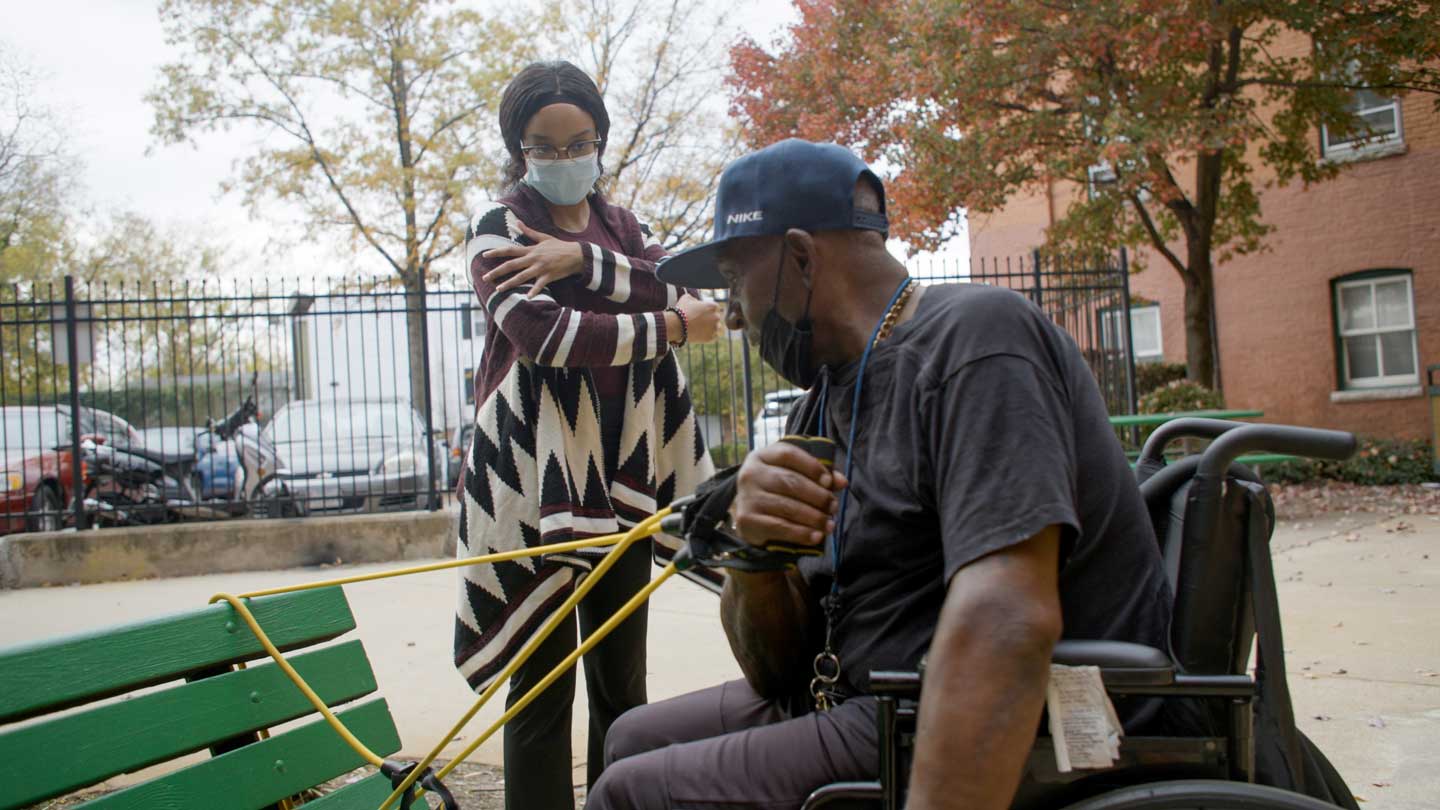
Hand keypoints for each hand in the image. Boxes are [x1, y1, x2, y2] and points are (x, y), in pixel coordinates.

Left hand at [482, 221, 583, 297]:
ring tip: (498, 289)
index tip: (484, 254)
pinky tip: (527, 298)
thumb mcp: (543, 237)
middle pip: (511, 265)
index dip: (496, 252)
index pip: (509, 250)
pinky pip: (539, 285)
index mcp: (530, 250)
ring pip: (522, 276)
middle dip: (497, 272)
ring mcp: (540, 268)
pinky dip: (534, 291)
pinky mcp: (549, 276)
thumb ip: (529, 231)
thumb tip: (517, 222)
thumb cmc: (559, 246)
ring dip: (509, 283)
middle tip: (485, 278)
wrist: (576, 254)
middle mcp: (533, 259)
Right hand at [677, 294, 723, 343]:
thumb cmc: (681, 310)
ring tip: (703, 328)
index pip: (715, 307)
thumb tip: (696, 302)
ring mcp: (714, 328)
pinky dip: (710, 336)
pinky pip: (714, 337)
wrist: (676, 325)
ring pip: (717, 328)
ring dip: (712, 327)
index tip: (704, 312)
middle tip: (702, 321)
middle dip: (711, 318)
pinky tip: (703, 334)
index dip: (709, 309)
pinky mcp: (710, 338)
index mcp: (713, 306)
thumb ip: (695, 299)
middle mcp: (716, 317)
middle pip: (717, 317)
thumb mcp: (687, 298)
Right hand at [731, 441, 847, 548]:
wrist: (748, 515)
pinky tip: (816, 536)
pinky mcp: (747, 520)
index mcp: (762, 456)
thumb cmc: (775, 491)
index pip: (788, 454)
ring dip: (813, 517)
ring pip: (787, 506)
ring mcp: (747, 497)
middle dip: (817, 495)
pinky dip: (801, 533)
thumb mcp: (792, 476)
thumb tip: (842, 482)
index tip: (829, 482)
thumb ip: (817, 476)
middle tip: (833, 506)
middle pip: (789, 481)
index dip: (812, 466)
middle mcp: (751, 474)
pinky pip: (780, 527)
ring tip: (829, 524)